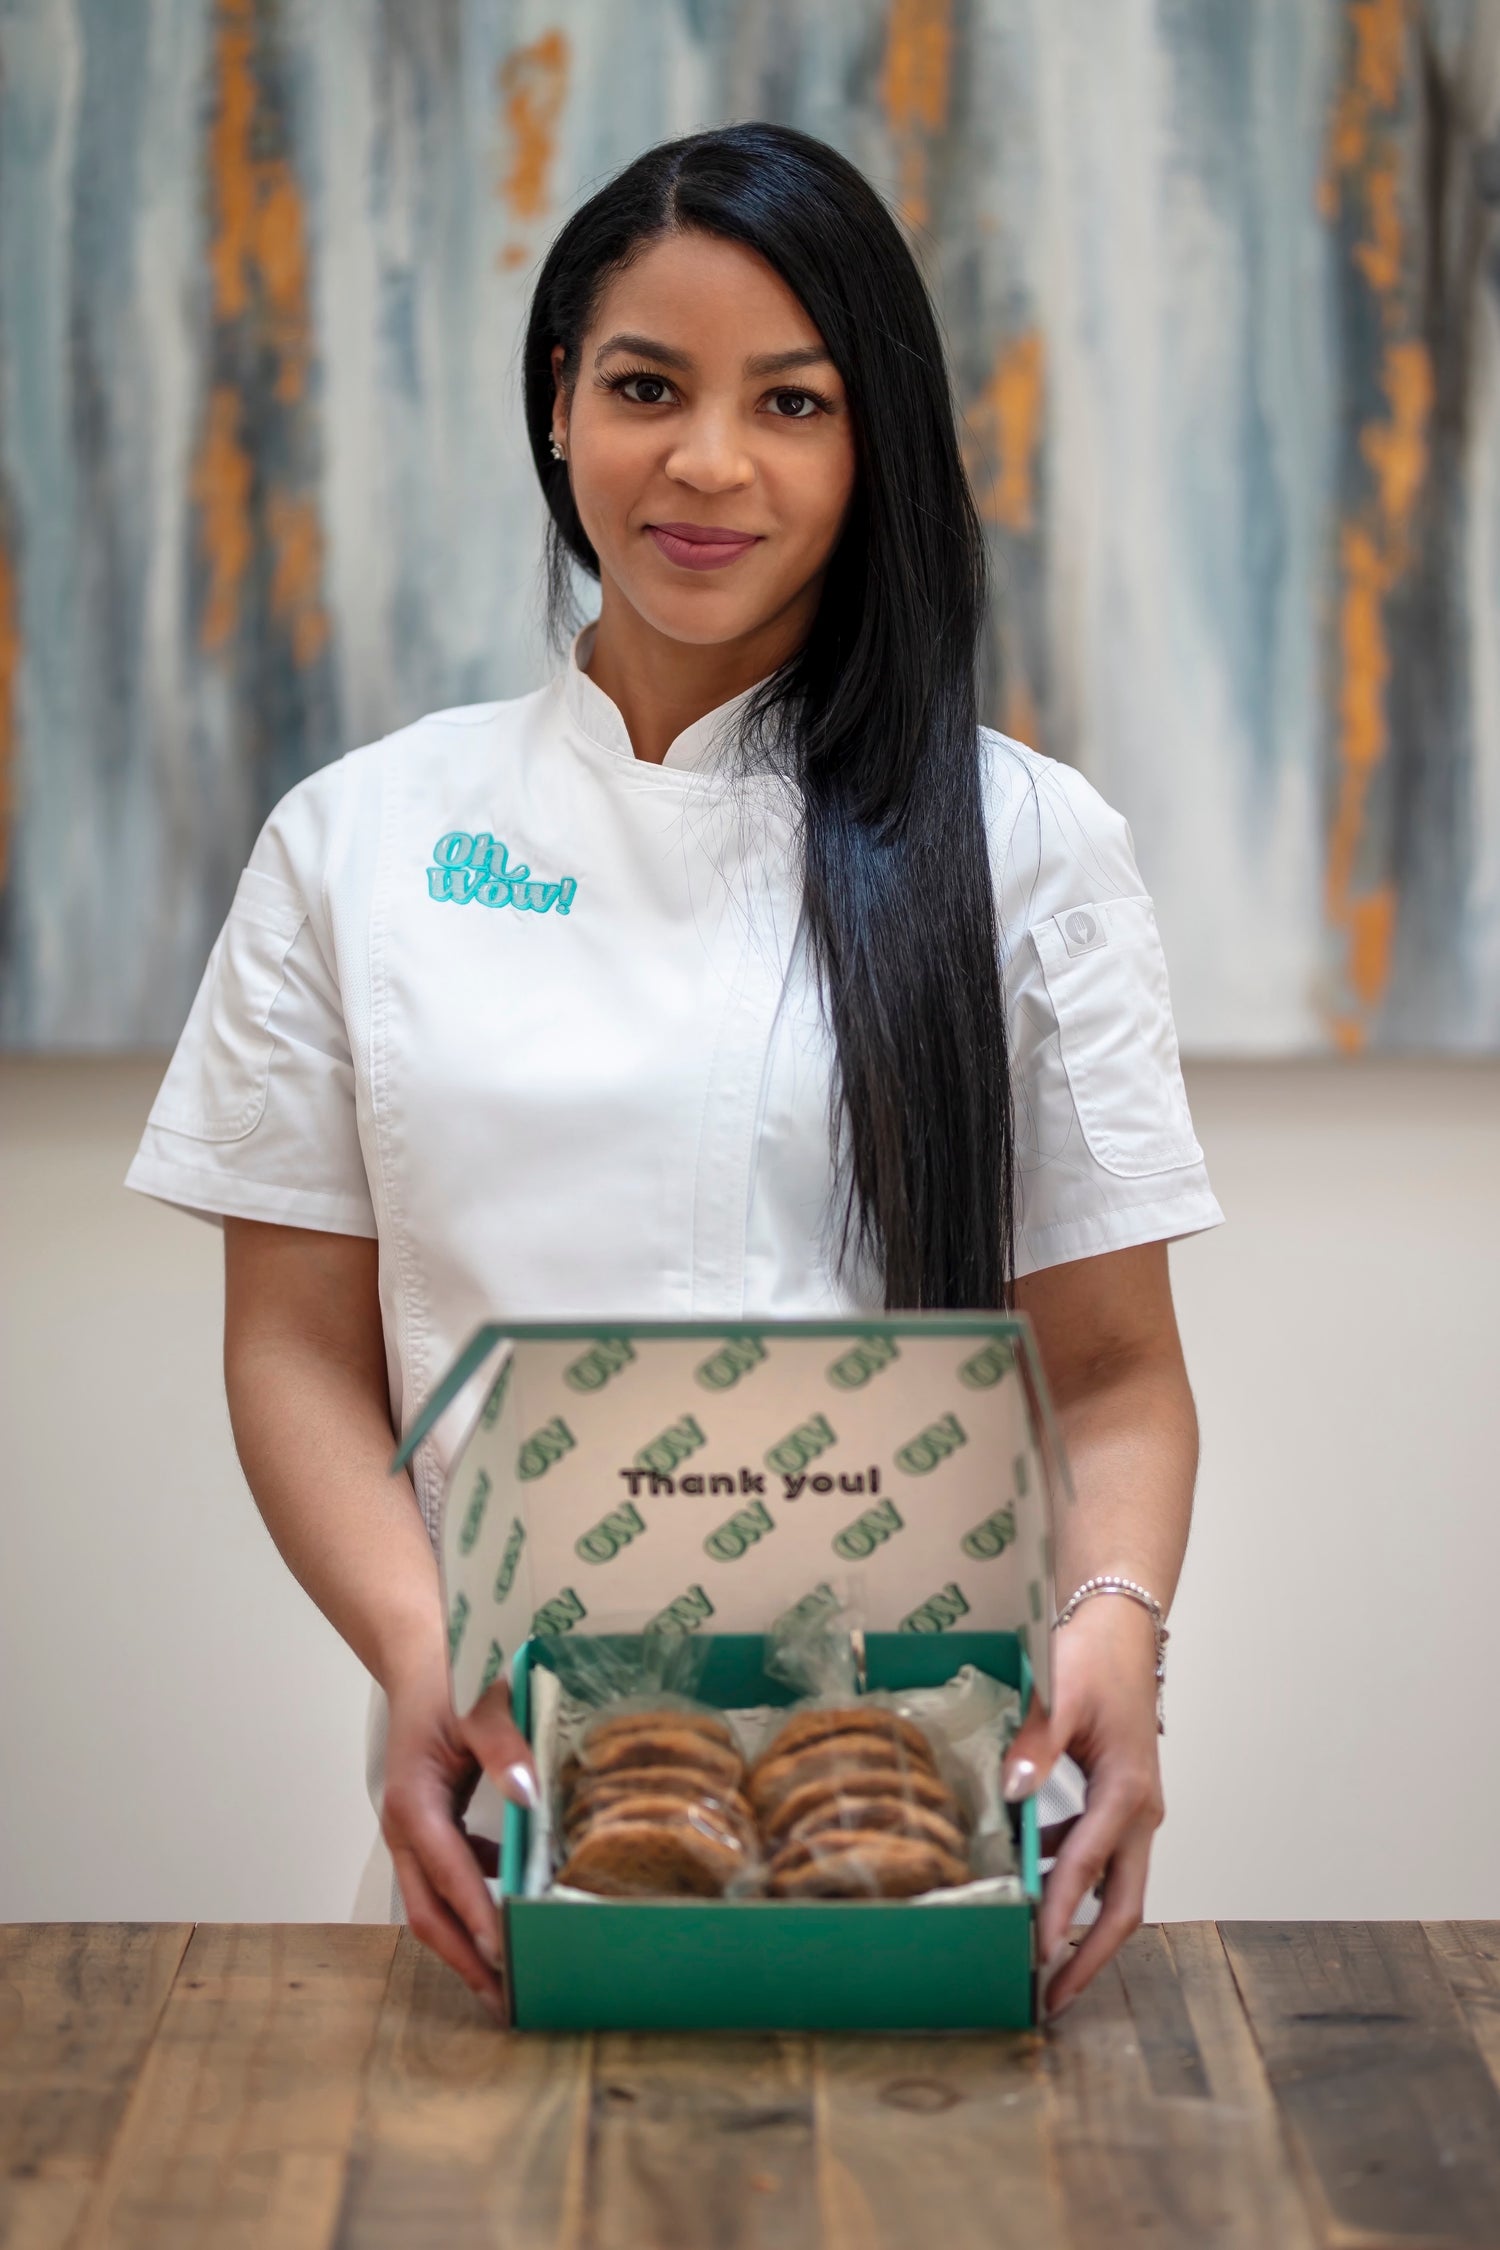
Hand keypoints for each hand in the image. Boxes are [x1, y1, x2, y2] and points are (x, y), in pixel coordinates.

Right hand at [380, 1655, 537, 2020]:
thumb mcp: (480, 1705)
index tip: (504, 1958)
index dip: (476, 1920)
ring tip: (508, 1973)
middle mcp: (404, 1827)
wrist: (420, 1656)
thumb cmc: (451, 1677)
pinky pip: (446, 1876)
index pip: (448, 1878)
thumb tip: (527, 1794)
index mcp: (413, 1804)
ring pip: (433, 1901)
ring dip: (467, 1937)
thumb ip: (503, 1747)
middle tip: (503, 2001)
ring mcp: (411, 1831)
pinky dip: (473, 1898)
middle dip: (464, 1958)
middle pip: (428, 1911)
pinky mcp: (426, 1826)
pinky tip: (508, 1896)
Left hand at [1001, 1593, 1164, 2018]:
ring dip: (1082, 1924)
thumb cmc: (1092, 1657)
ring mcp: (1135, 1810)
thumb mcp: (1059, 1696)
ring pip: (1115, 1886)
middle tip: (1053, 1999)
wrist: (1119, 1627)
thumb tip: (1013, 1791)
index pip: (1088, 1868)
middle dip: (1090, 1956)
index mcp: (1128, 1791)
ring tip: (1040, 1961)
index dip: (1063, 1915)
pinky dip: (1072, 1880)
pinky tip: (1034, 1882)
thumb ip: (1036, 1745)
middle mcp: (1140, 1811)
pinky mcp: (1120, 1801)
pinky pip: (1099, 1855)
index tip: (1038, 1957)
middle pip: (1123, 1905)